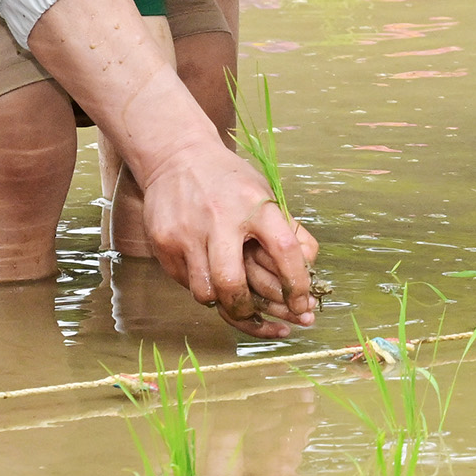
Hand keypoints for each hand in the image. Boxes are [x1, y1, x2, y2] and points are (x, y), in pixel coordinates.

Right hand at [133, 144, 320, 335]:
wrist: (177, 157)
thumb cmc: (230, 181)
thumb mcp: (265, 194)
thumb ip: (289, 231)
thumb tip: (311, 269)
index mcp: (256, 205)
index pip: (284, 250)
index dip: (297, 285)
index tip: (303, 307)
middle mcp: (221, 219)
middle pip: (233, 284)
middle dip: (249, 312)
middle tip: (261, 319)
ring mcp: (188, 233)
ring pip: (205, 292)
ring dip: (222, 304)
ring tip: (235, 302)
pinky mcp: (165, 243)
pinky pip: (186, 283)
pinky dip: (202, 288)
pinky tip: (210, 279)